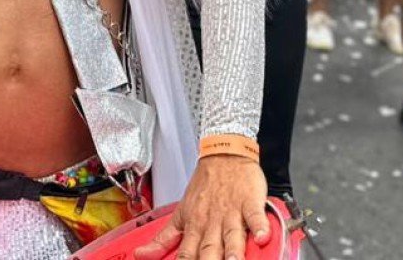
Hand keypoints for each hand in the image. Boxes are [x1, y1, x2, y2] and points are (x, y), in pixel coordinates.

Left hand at [134, 155, 268, 259]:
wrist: (223, 153)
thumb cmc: (205, 186)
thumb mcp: (180, 212)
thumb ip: (163, 238)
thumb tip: (140, 256)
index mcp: (194, 226)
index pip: (186, 254)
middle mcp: (211, 222)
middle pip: (209, 250)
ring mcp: (231, 212)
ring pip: (231, 235)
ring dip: (232, 252)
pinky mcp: (250, 201)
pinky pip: (255, 215)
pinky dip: (259, 226)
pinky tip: (262, 237)